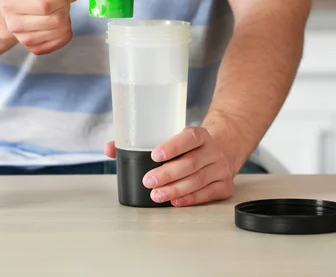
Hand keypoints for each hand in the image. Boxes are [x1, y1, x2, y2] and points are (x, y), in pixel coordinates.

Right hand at [0, 0, 86, 54]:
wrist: (12, 7)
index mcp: (12, 0)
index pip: (45, 4)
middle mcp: (15, 23)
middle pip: (56, 19)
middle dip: (65, 6)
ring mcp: (24, 39)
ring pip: (62, 30)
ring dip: (66, 17)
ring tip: (55, 9)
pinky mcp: (35, 48)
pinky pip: (63, 40)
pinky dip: (66, 29)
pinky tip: (55, 20)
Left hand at [104, 127, 233, 206]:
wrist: (221, 150)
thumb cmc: (187, 146)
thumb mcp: (171, 136)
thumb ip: (140, 140)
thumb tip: (110, 148)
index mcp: (199, 134)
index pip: (188, 138)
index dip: (172, 147)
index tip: (154, 155)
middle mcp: (212, 150)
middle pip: (190, 164)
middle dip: (167, 174)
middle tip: (148, 181)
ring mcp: (220, 168)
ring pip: (197, 180)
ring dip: (175, 190)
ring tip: (157, 195)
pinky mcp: (224, 185)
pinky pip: (206, 194)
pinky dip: (190, 199)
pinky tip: (175, 202)